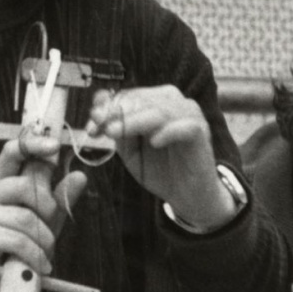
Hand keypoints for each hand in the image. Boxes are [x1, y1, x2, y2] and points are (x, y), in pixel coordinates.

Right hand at [0, 134, 86, 291]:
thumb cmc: (13, 253)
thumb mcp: (42, 224)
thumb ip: (58, 201)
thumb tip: (80, 176)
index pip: (12, 153)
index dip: (33, 145)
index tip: (54, 147)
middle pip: (26, 186)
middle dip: (48, 211)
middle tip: (49, 233)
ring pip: (26, 217)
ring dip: (43, 241)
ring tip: (43, 256)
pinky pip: (20, 239)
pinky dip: (35, 256)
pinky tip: (39, 266)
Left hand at [86, 87, 235, 229]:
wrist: (186, 195)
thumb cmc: (159, 169)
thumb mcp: (130, 151)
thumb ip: (116, 131)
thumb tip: (96, 111)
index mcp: (155, 102)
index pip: (129, 96)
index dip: (108, 108)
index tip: (91, 126)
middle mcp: (173, 103)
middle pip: (142, 100)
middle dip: (118, 114)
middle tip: (103, 129)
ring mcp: (189, 115)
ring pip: (161, 110)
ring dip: (136, 121)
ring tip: (116, 133)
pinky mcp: (201, 131)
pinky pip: (185, 126)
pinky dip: (168, 131)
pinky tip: (154, 142)